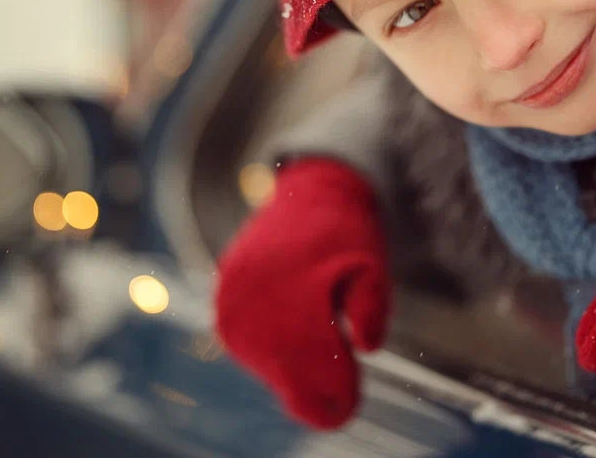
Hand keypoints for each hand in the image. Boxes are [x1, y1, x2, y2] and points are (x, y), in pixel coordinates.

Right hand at [215, 157, 390, 428]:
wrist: (309, 189)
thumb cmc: (347, 233)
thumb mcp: (373, 268)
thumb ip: (372, 311)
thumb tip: (365, 349)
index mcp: (297, 295)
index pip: (315, 372)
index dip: (335, 399)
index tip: (348, 407)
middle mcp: (257, 303)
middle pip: (287, 377)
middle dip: (314, 394)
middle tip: (338, 404)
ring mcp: (233, 303)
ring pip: (266, 364)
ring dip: (292, 373)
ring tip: (321, 363)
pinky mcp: (223, 300)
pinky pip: (246, 345)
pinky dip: (271, 354)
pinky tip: (292, 346)